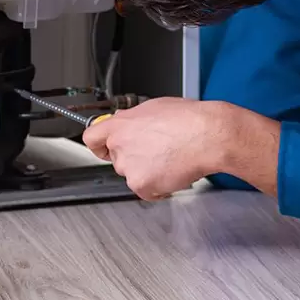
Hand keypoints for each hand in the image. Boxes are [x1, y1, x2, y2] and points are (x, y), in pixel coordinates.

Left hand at [83, 98, 278, 199]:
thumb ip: (134, 120)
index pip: (91, 138)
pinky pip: (146, 191)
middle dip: (135, 158)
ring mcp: (129, 167)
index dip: (99, 146)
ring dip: (147, 172)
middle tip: (157, 151)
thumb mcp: (154, 108)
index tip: (104, 149)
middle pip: (117, 159)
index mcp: (120, 124)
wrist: (207, 136)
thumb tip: (131, 124)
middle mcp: (120, 146)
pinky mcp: (141, 185)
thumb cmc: (189, 119)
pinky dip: (158, 187)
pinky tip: (172, 172)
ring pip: (133, 175)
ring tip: (170, 159)